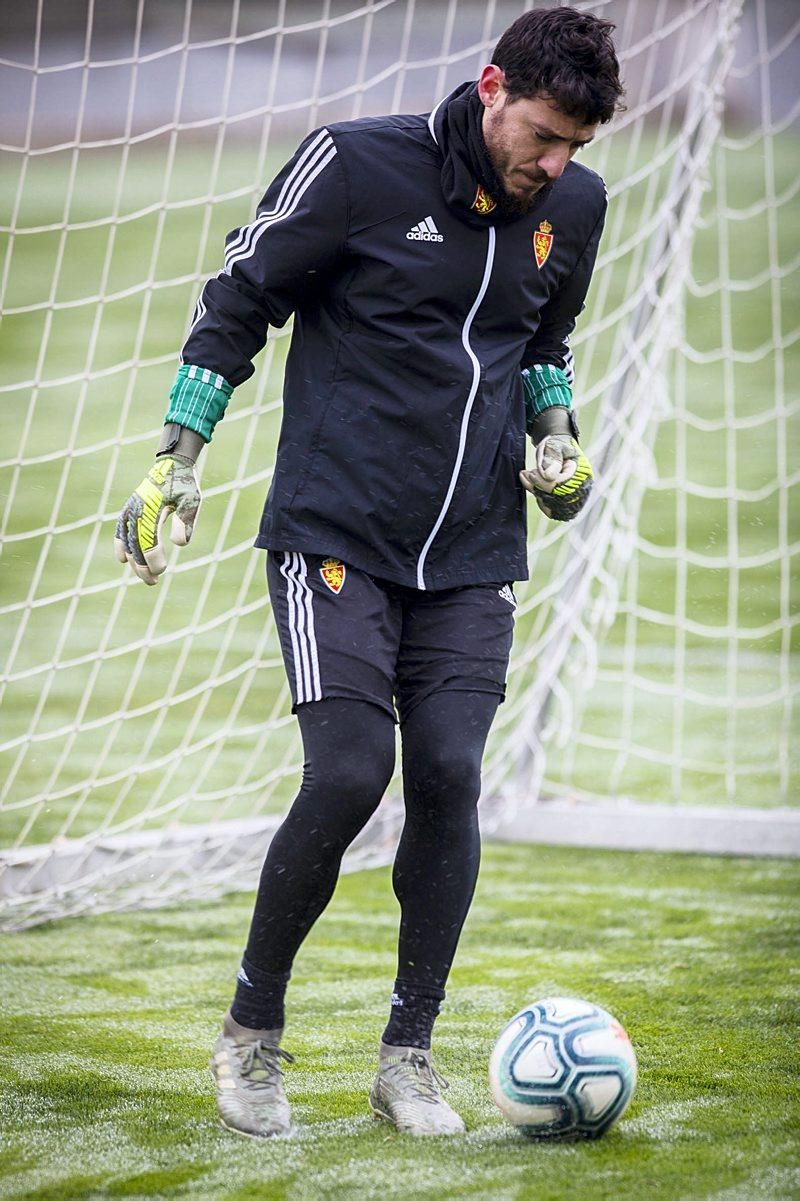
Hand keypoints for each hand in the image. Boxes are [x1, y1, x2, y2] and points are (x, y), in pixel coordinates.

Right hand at [114, 456, 200, 583]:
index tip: (162, 570)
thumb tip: (179, 544)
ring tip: (146, 577)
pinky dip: (120, 544)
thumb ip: (186, 521)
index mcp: (151, 507)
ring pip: (126, 540)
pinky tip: (123, 559)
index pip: (148, 539)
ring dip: (134, 561)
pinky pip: (120, 530)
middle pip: (135, 544)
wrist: (172, 465)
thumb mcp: (192, 500)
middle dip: (142, 566)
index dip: (153, 558)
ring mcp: (130, 509)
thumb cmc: (184, 484)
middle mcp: (137, 509)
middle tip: (153, 582)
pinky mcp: (129, 509)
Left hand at [520, 434, 592, 521]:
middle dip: (537, 488)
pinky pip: (551, 511)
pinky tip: (534, 488)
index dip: (542, 482)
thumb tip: (548, 476)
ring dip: (537, 494)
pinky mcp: (566, 506)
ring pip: (552, 508)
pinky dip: (540, 501)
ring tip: (529, 478)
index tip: (530, 472)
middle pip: (556, 500)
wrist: (559, 450)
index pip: (560, 487)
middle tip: (527, 473)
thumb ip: (551, 458)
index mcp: (582, 474)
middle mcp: (582, 490)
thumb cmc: (557, 446)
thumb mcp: (554, 446)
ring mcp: (575, 501)